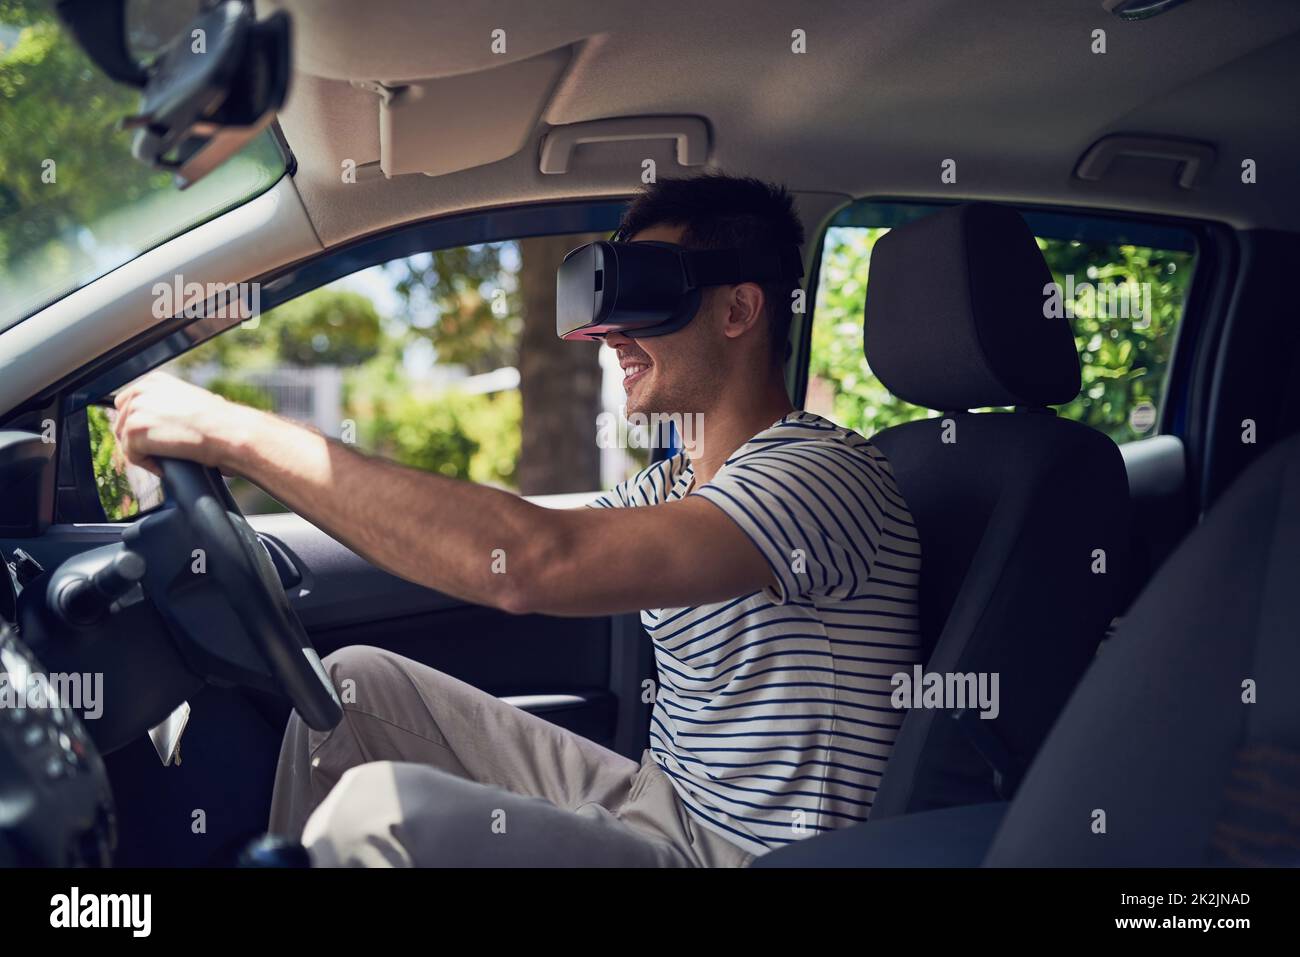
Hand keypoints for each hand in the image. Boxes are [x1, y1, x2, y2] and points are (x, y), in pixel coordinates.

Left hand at [112, 372, 252, 475]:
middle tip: (160, 452)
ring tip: (166, 458)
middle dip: (138, 439)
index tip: (155, 439)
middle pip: (121, 422)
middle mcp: (141, 391)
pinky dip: (148, 465)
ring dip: (144, 453)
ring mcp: (135, 410)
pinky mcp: (134, 430)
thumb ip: (169, 405)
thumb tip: (162, 421)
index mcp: (154, 381)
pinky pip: (132, 456)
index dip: (140, 424)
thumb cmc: (220, 422)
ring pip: (126, 440)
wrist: (227, 431)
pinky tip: (166, 465)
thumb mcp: (191, 401)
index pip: (128, 403)